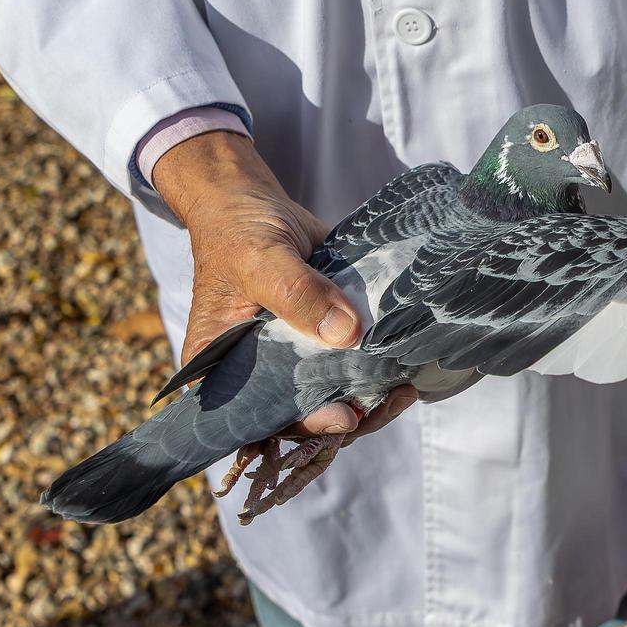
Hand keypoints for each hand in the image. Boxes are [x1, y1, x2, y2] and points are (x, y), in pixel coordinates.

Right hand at [152, 130, 416, 439]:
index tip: (347, 416)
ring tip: (403, 389)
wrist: (252, 202)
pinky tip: (404, 370)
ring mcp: (292, 355)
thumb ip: (299, 294)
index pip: (262, 415)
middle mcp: (256, 371)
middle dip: (350, 415)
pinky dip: (374, 371)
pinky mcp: (321, 336)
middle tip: (390, 400)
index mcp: (222, 369)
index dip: (305, 424)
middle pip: (304, 412)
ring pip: (331, 393)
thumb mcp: (263, 260)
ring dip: (369, 397)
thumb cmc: (239, 231)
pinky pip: (347, 364)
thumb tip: (347, 334)